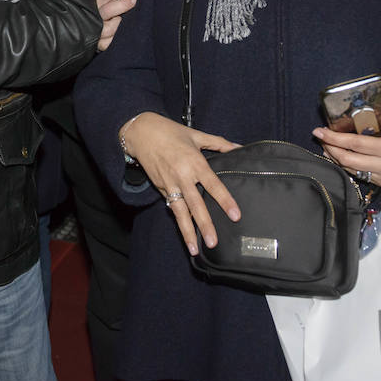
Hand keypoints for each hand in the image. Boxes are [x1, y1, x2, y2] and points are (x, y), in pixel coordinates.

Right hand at [96, 0, 137, 51]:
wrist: (83, 35)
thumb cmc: (103, 17)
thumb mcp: (107, 3)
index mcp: (98, 3)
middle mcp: (95, 15)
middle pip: (108, 9)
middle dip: (121, 4)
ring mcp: (95, 30)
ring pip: (108, 28)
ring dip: (117, 25)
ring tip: (123, 21)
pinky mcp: (97, 44)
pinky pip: (107, 43)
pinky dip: (114, 40)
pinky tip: (121, 38)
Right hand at [120, 111, 239, 255]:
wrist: (141, 133)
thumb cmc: (170, 131)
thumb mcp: (196, 134)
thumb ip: (219, 143)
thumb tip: (240, 147)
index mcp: (195, 162)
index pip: (213, 185)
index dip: (225, 200)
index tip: (235, 215)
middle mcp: (182, 176)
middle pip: (196, 205)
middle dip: (205, 225)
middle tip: (214, 242)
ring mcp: (170, 184)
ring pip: (180, 212)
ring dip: (188, 232)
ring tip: (195, 249)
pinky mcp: (161, 188)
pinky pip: (172, 207)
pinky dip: (179, 222)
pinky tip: (186, 236)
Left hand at [312, 92, 380, 188]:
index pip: (356, 145)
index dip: (335, 139)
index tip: (320, 131)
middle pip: (348, 160)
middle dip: (330, 148)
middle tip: (318, 137)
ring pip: (351, 170)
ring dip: (335, 158)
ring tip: (326, 145)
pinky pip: (360, 175)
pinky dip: (347, 166)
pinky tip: (340, 156)